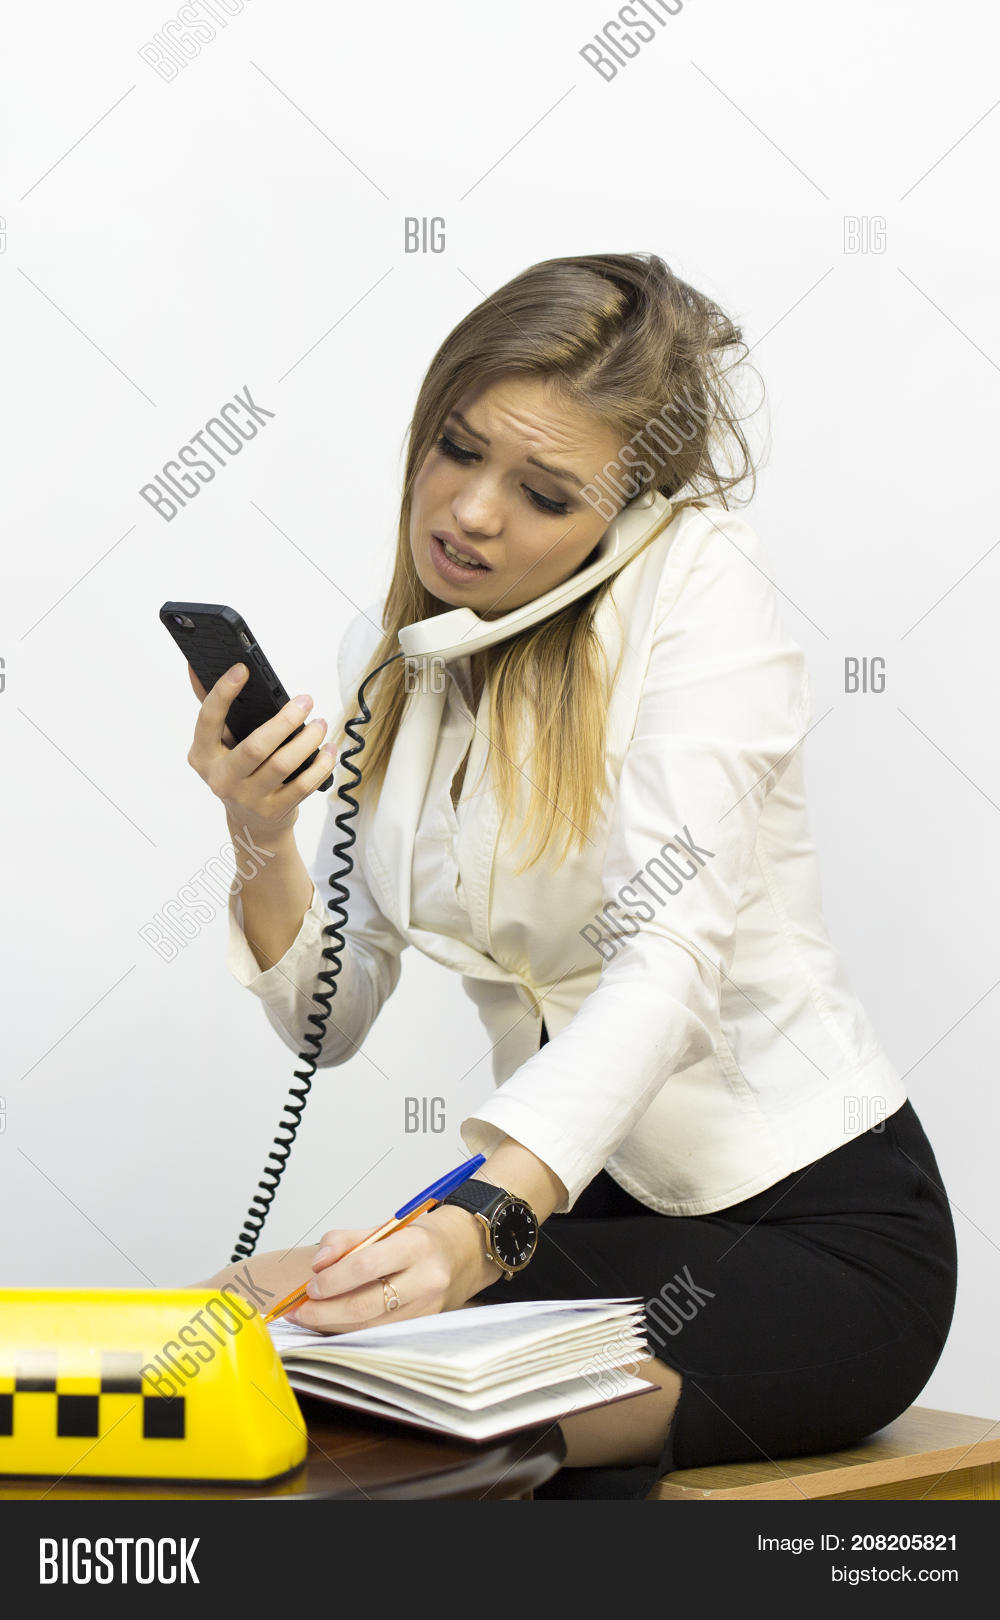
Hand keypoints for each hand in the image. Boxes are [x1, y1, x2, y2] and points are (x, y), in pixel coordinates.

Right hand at [185, 662, 334, 838]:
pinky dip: (321, 764)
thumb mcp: (219, 745)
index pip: (208, 720)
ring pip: (283, 764)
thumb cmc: (237, 771)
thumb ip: (213, 710)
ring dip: (308, 740)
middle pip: (255, 746)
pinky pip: (303, 785)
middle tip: (306, 701)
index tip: (242, 668)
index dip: (223, 693)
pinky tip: (328, 750)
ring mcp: (247, 798)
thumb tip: (196, 668)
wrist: (251, 823)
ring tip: (320, 724)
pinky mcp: (273, 811)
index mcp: (203, 756)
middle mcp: (221, 779)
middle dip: (285, 720)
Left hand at [286, 1206, 489, 1334]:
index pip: (367, 1264)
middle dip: (325, 1311)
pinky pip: (379, 1332)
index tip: (310, 1285)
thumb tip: (318, 1263)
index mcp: (416, 1246)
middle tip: (299, 1309)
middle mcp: (426, 1279)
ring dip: (332, 1325)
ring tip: (308, 1317)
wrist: (466, 1252)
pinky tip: (333, 1323)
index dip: (333, 1279)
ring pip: (370, 1326)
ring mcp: (427, 1307)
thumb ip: (347, 1240)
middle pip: (366, 1304)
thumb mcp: (387, 1227)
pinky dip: (351, 1330)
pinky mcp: (423, 1325)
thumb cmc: (423, 1238)